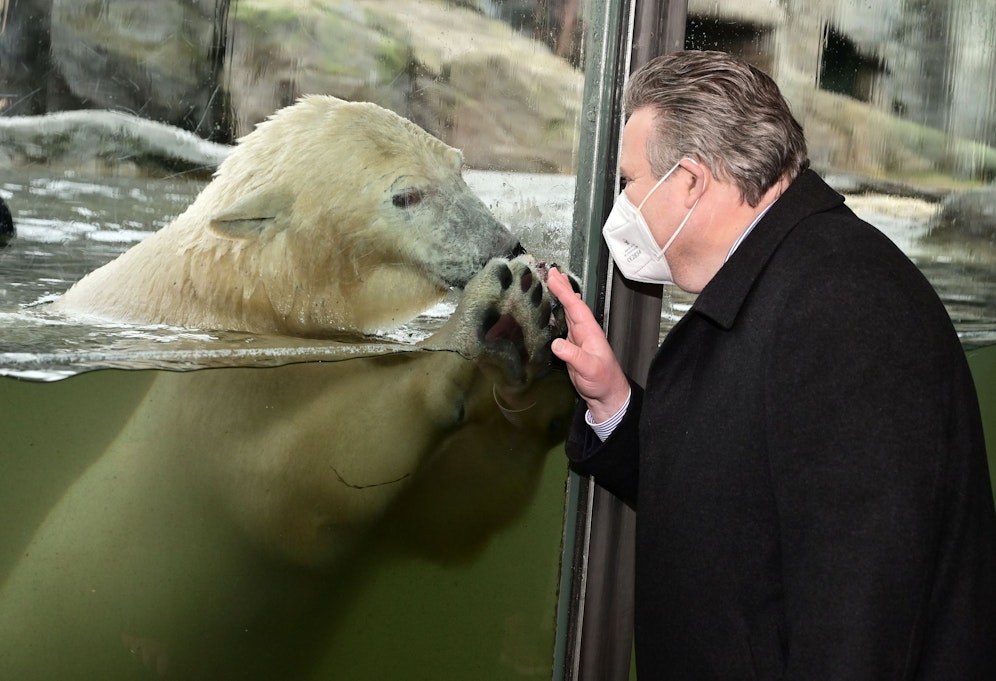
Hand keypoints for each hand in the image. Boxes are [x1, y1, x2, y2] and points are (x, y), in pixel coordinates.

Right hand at [546, 268, 630, 421]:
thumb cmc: (602, 381)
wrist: (606, 394)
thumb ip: (573, 356)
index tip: (553, 278)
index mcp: (589, 331)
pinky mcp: (572, 346)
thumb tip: (556, 344)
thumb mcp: (589, 369)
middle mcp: (584, 331)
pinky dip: (559, 311)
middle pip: (572, 304)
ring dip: (561, 296)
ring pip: (568, 311)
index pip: (575, 307)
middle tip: (551, 271)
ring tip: (552, 282)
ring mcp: (578, 338)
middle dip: (562, 287)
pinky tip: (556, 309)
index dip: (564, 292)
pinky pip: (564, 323)